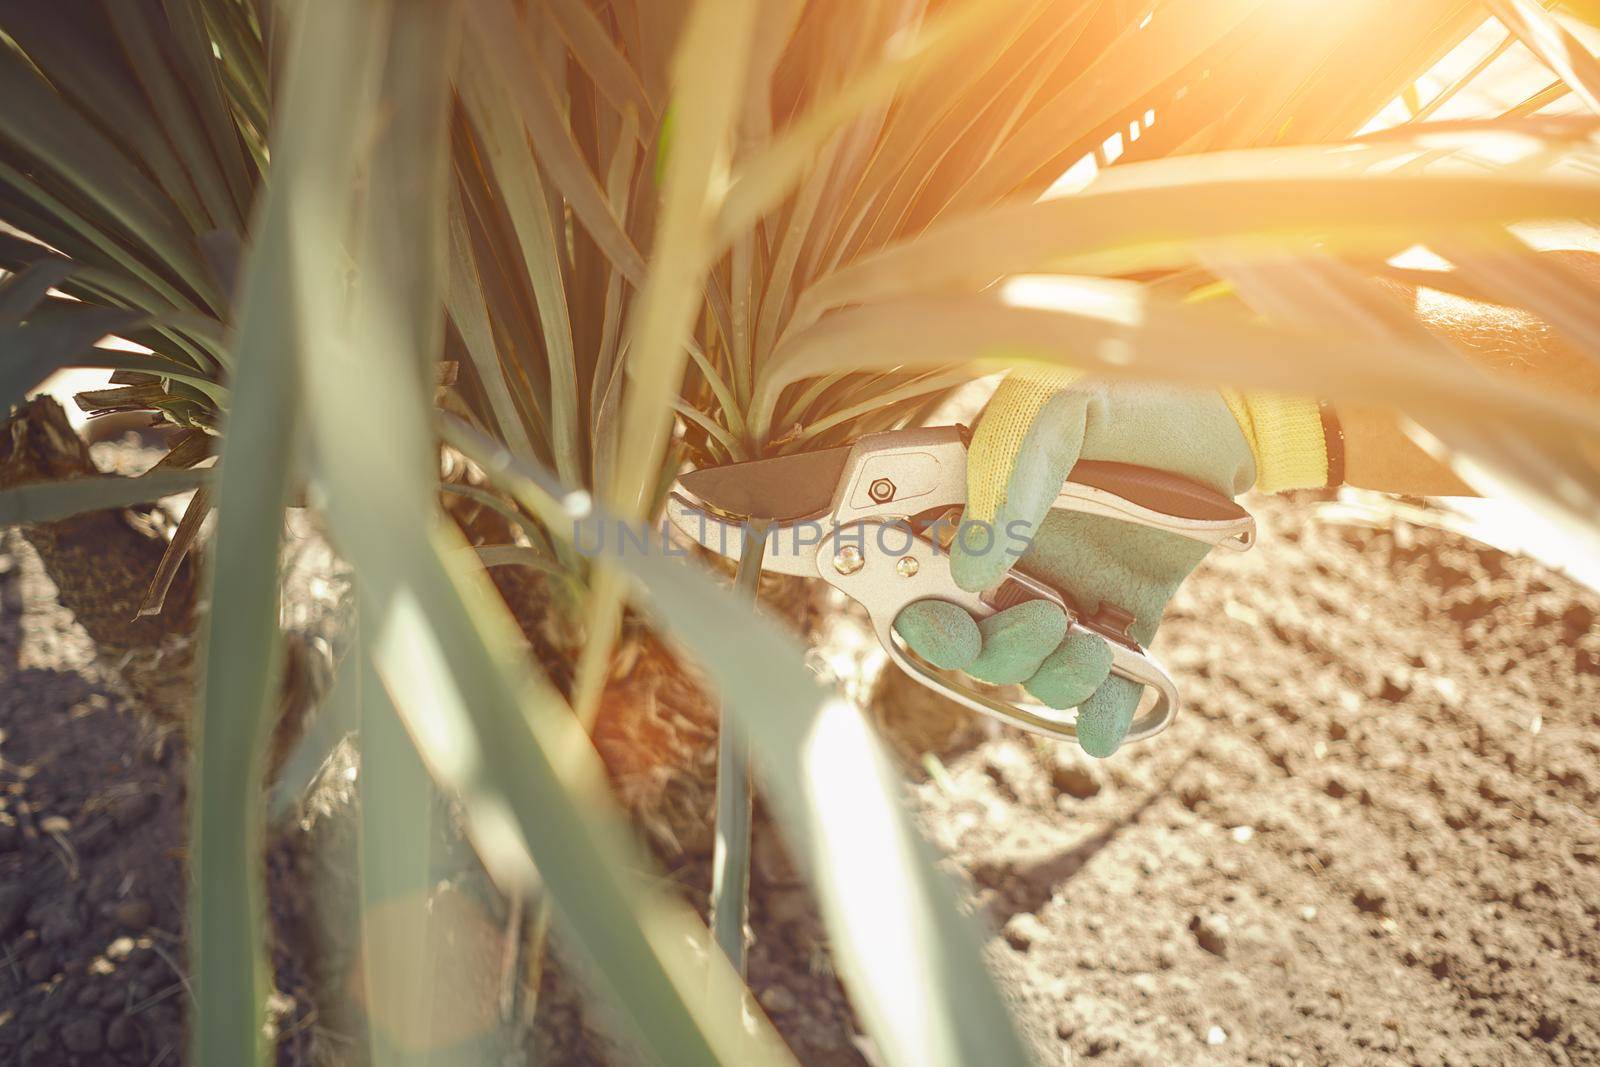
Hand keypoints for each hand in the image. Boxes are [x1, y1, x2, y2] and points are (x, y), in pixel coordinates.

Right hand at [893, 373, 1257, 756]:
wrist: (1233, 402)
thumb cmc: (1132, 384)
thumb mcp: (1059, 404)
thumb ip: (1010, 475)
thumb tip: (974, 575)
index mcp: (973, 503)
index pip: (913, 571)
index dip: (911, 607)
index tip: (932, 614)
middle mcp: (1011, 555)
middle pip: (968, 637)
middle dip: (989, 651)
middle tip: (1043, 619)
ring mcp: (1067, 588)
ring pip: (1029, 667)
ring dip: (1047, 677)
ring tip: (1091, 648)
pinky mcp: (1128, 614)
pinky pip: (1103, 683)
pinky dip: (1099, 717)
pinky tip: (1105, 729)